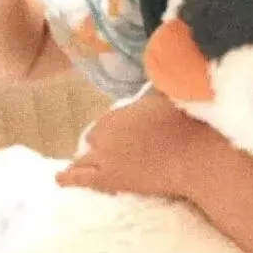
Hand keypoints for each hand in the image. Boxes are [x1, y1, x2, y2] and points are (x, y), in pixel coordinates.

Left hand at [58, 92, 231, 201]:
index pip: (105, 122)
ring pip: (83, 160)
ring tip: (76, 166)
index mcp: (118, 113)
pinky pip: (81, 180)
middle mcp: (105, 134)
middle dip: (100, 143)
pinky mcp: (110, 180)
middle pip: (94, 139)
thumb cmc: (186, 122)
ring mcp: (104, 159)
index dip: (111, 129)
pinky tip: (59, 178)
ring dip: (83, 162)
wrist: (193, 155)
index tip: (121, 133)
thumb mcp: (168, 95)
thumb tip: (156, 71)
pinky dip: (68, 178)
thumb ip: (154, 86)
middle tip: (114, 149)